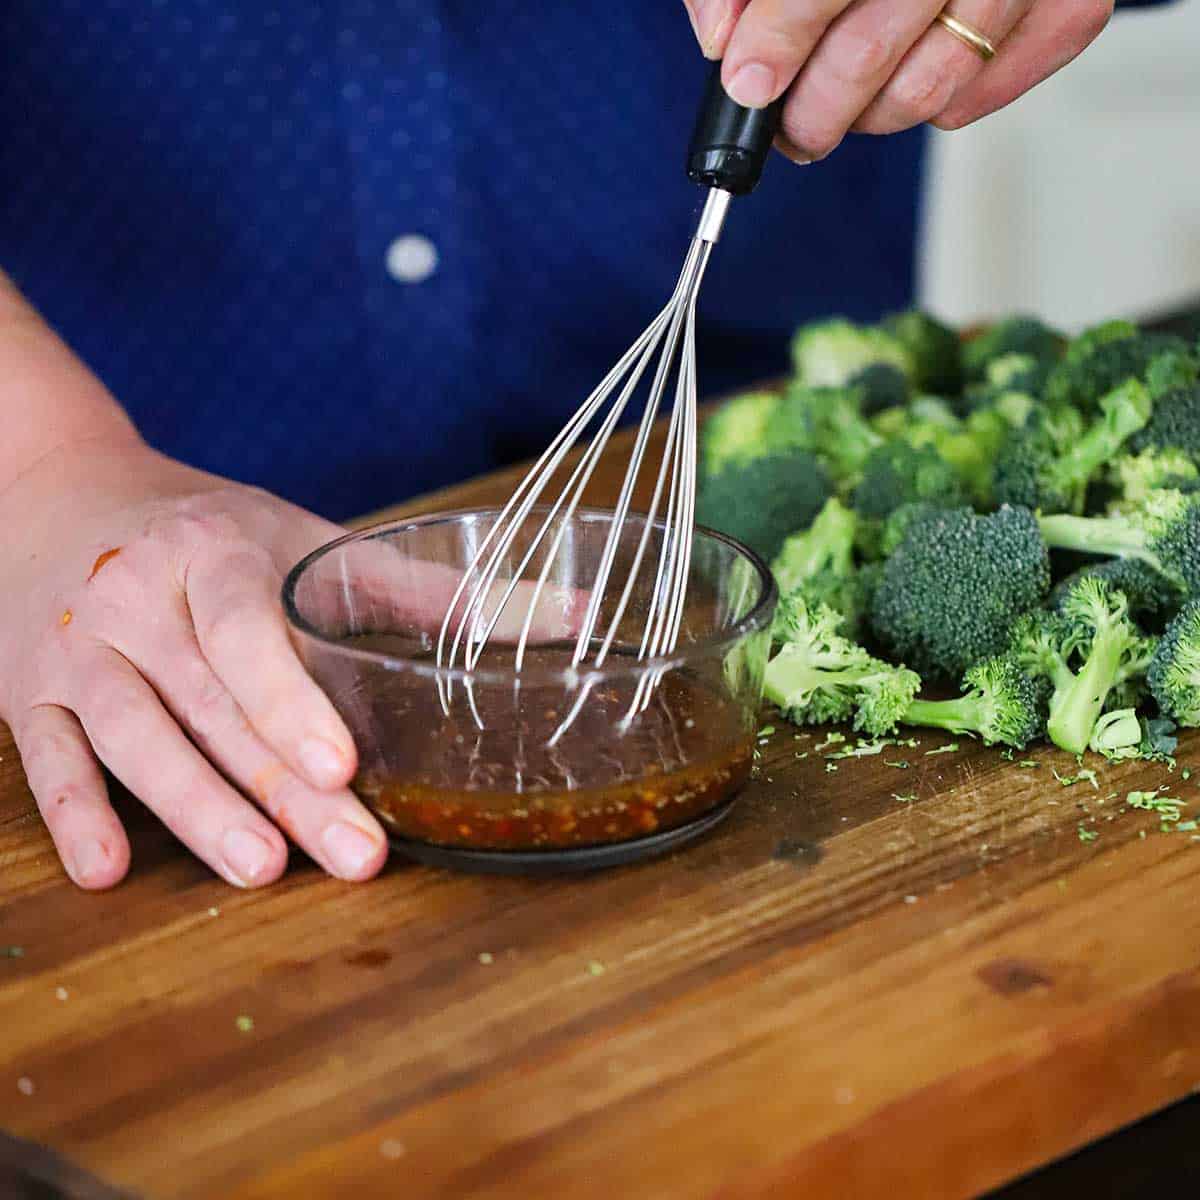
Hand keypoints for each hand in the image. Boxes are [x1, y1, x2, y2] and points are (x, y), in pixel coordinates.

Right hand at [0, 436, 389, 889]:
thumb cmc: (214, 529)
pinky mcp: (30, 690)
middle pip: (214, 703)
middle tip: (352, 854)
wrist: (64, 493)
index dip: (290, 699)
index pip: (247, 629)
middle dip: (283, 787)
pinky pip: (46, 755)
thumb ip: (434, 588)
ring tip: (259, 868)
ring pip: (135, 735)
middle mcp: (138, 595)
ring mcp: (80, 646)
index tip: (342, 763)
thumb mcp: (311, 538)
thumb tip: (574, 616)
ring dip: (195, 808)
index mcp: (214, 551)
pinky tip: (105, 869)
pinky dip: (72, 812)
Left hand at [682, 0, 1113, 159]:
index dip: (778, 41)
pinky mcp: (1075, 8)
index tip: (749, 86)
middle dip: (815, 110)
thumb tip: (721, 36)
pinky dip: (935, 108)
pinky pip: (979, 98)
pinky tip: (910, 74)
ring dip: (869, 117)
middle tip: (791, 128)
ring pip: (928, 87)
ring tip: (842, 105)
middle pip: (872, 51)